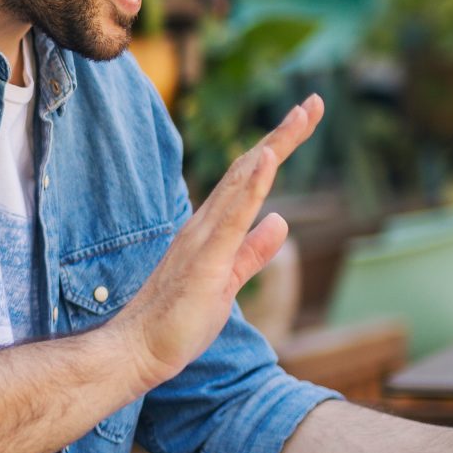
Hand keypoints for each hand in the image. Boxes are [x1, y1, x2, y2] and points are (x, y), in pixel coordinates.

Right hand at [115, 97, 322, 386]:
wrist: (138, 349)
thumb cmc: (177, 321)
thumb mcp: (229, 281)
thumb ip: (254, 251)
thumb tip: (280, 220)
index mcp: (210, 230)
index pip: (248, 180)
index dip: (276, 149)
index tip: (303, 121)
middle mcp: (204, 224)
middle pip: (248, 169)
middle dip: (283, 135)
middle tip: (314, 103)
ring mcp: (202, 238)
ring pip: (242, 181)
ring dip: (273, 146)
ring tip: (302, 116)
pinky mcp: (205, 259)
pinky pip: (231, 215)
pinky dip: (251, 184)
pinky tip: (267, 158)